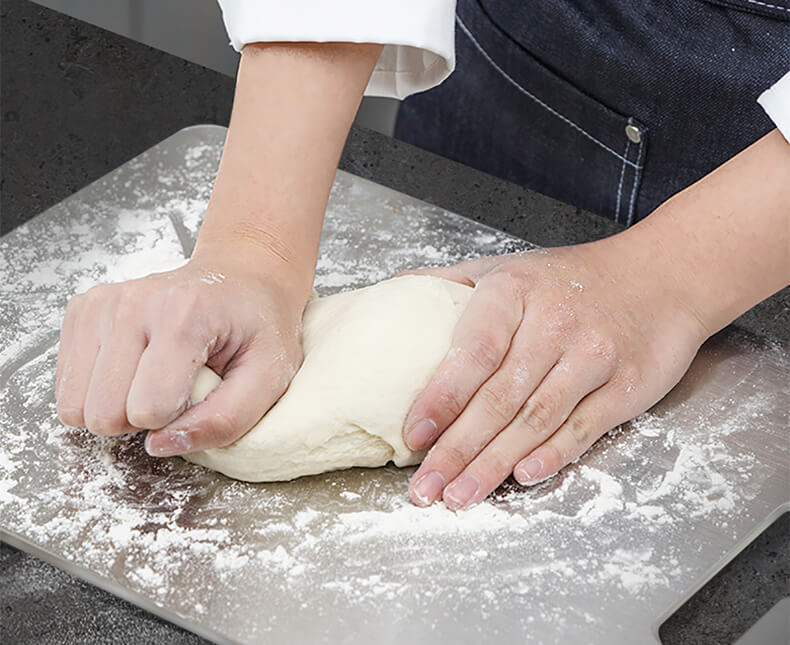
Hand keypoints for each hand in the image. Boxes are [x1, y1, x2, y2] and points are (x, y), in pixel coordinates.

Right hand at [55, 245, 305, 455]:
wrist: (243, 276)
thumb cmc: (260, 324)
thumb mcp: (270, 376)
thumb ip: (226, 419)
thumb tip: (159, 446)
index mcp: (184, 315)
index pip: (147, 410)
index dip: (175, 419)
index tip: (200, 393)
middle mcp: (134, 303)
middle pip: (103, 413)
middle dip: (141, 418)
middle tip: (177, 388)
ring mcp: (103, 302)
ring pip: (77, 403)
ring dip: (117, 404)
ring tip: (156, 376)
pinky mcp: (83, 308)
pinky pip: (67, 384)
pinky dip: (100, 387)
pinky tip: (135, 365)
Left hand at [402, 239, 708, 508]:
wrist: (661, 276)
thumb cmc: (572, 278)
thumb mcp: (508, 266)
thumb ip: (450, 283)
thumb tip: (392, 293)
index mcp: (515, 292)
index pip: (473, 351)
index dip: (442, 396)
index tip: (414, 434)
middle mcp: (554, 324)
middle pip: (499, 397)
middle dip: (458, 448)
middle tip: (426, 487)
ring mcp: (593, 356)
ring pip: (536, 419)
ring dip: (495, 463)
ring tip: (460, 495)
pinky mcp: (626, 386)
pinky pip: (582, 427)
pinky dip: (552, 455)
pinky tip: (522, 476)